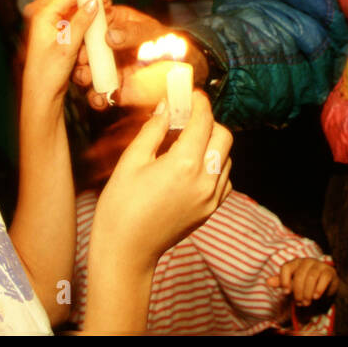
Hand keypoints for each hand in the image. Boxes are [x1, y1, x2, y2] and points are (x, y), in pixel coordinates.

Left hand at [19, 0, 104, 113]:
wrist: (41, 95)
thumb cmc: (47, 74)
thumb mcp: (67, 46)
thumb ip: (81, 22)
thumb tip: (94, 2)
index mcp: (41, 15)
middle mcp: (43, 16)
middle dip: (88, 4)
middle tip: (107, 9)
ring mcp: (48, 25)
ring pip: (73, 12)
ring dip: (87, 17)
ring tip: (101, 23)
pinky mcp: (55, 35)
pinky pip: (73, 23)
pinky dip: (84, 26)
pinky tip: (93, 34)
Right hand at [72, 4, 177, 109]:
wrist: (182, 69)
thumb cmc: (166, 42)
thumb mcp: (152, 32)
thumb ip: (132, 32)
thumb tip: (110, 35)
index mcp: (110, 24)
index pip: (88, 23)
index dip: (81, 29)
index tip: (80, 35)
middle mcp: (103, 47)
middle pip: (81, 50)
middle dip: (78, 55)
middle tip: (83, 60)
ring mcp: (106, 68)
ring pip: (84, 73)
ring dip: (82, 76)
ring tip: (87, 78)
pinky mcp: (112, 89)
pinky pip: (99, 95)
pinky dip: (97, 98)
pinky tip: (101, 97)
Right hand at [91, 91, 232, 270]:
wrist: (127, 252)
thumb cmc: (121, 207)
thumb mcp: (131, 161)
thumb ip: (153, 130)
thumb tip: (166, 107)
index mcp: (184, 164)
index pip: (204, 121)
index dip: (199, 103)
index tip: (191, 94)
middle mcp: (205, 180)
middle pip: (224, 136)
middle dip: (208, 122)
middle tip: (186, 118)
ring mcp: (211, 198)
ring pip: (226, 157)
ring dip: (212, 144)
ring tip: (186, 143)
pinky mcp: (210, 210)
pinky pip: (224, 179)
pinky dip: (215, 166)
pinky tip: (192, 166)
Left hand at [268, 258, 337, 306]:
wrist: (325, 286)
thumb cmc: (305, 284)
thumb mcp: (292, 284)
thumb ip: (282, 282)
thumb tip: (268, 281)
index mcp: (295, 263)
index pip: (286, 267)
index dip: (284, 280)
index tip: (285, 293)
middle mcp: (306, 261)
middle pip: (299, 275)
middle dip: (298, 291)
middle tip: (299, 303)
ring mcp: (319, 265)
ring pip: (311, 277)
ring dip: (308, 292)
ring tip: (306, 302)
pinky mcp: (329, 271)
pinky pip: (324, 278)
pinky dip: (319, 289)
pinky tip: (316, 297)